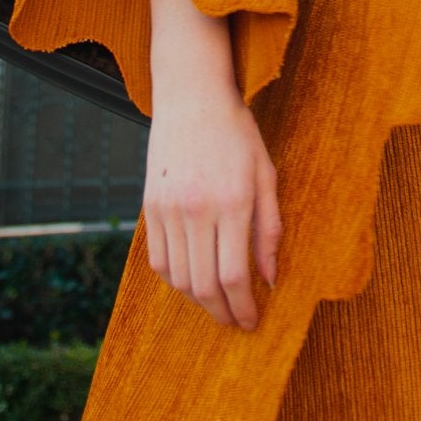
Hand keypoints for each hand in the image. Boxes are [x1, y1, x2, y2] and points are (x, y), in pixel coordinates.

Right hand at [142, 86, 280, 330]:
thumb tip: (270, 278)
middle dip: (223, 313)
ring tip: (218, 304)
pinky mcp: (150, 207)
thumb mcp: (266, 175)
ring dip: (199, 301)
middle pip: (204, 285)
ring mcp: (168, 210)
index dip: (244, 307)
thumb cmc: (237, 134)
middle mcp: (196, 210)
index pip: (234, 275)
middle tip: (236, 322)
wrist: (192, 98)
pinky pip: (159, 260)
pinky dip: (175, 280)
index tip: (253, 321)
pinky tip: (193, 281)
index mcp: (232, 202)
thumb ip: (270, 229)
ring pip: (179, 278)